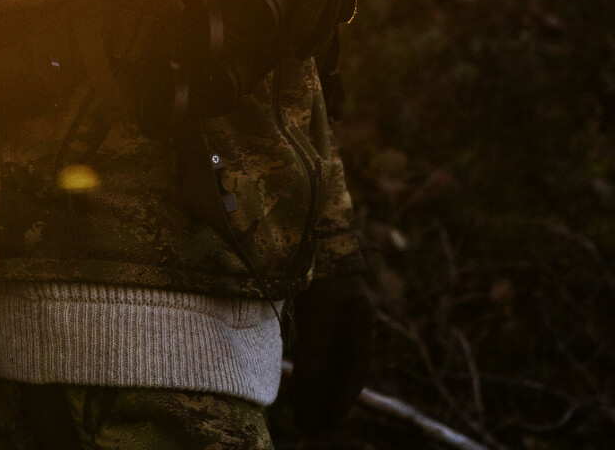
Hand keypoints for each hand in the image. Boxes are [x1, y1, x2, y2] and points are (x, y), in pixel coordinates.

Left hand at [281, 271, 372, 434]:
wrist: (311, 228)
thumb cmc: (319, 263)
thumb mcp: (320, 304)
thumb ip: (317, 342)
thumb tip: (312, 383)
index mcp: (360, 320)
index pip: (353, 371)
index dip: (341, 401)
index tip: (326, 426)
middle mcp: (352, 323)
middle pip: (342, 373)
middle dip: (328, 404)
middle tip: (312, 431)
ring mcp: (337, 318)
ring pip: (330, 365)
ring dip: (318, 392)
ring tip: (302, 419)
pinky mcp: (320, 313)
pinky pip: (318, 352)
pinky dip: (311, 373)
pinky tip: (298, 390)